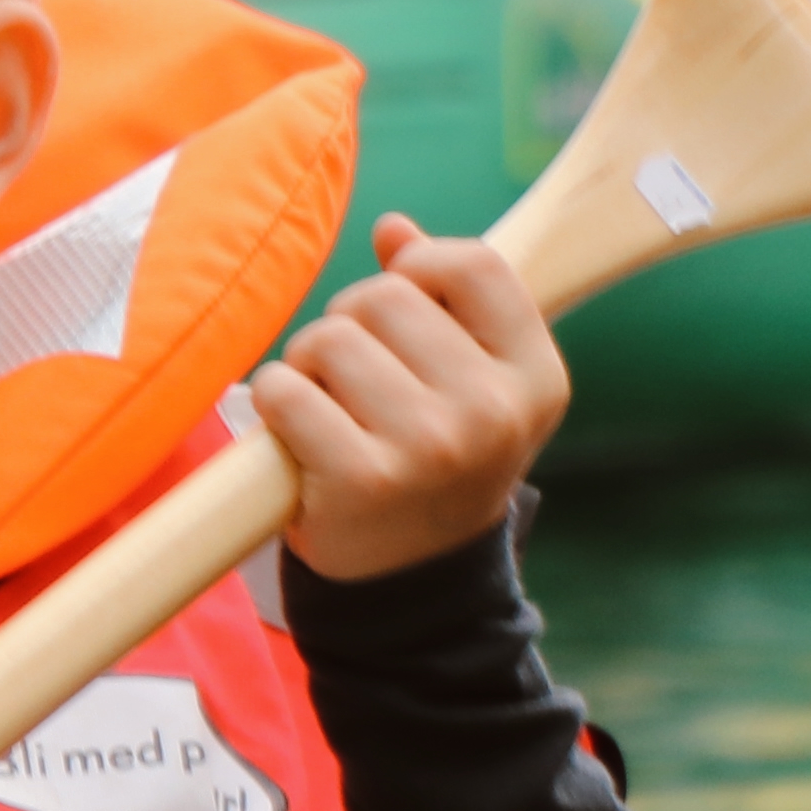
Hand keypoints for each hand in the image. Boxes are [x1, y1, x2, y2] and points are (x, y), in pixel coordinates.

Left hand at [254, 216, 568, 579]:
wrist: (412, 581)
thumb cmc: (435, 460)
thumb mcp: (468, 383)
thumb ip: (441, 300)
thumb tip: (393, 228)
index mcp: (535, 378)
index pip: (474, 264)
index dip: (422, 266)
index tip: (405, 301)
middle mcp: (492, 411)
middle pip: (387, 295)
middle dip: (351, 323)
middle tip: (356, 379)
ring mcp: (429, 447)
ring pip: (330, 338)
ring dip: (308, 364)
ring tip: (327, 407)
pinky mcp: (361, 479)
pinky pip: (285, 391)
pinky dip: (275, 402)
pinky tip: (298, 435)